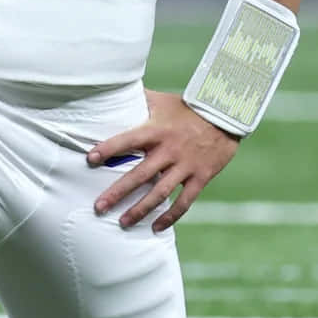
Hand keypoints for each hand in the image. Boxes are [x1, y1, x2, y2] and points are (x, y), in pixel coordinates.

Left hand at [88, 89, 240, 230]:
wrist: (226, 116)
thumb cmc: (189, 107)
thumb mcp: (163, 100)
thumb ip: (139, 99)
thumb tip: (116, 88)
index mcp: (157, 130)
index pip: (128, 140)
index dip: (110, 148)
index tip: (90, 159)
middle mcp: (170, 150)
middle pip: (140, 174)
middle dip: (118, 192)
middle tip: (99, 207)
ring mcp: (186, 166)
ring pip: (160, 192)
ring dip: (140, 209)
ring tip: (123, 223)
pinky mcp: (201, 177)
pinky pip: (184, 202)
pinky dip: (170, 216)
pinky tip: (156, 228)